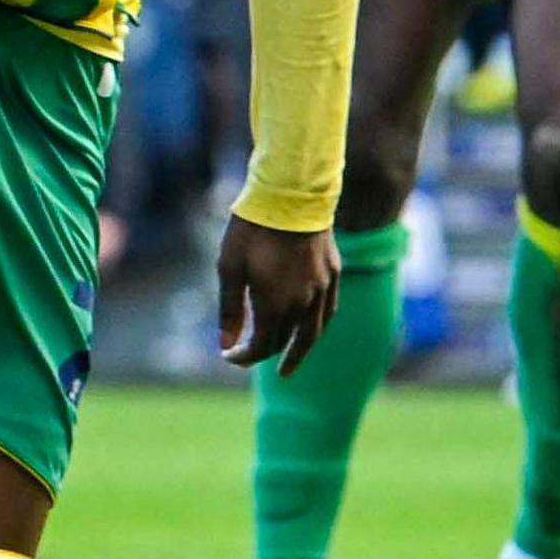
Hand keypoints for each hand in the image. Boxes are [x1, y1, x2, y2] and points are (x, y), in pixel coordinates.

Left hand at [216, 215, 340, 371]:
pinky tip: (310, 328)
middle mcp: (303, 304)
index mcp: (276, 305)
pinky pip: (328, 311)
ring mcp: (322, 289)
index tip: (228, 355)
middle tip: (252, 359)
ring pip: (313, 332)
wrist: (291, 194)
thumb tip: (226, 345)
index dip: (244, 356)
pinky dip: (317, 326)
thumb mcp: (230, 267)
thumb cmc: (253, 229)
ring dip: (299, 351)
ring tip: (289, 364)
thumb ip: (230, 310)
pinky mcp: (333, 273)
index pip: (262, 346)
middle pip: (286, 341)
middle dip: (266, 353)